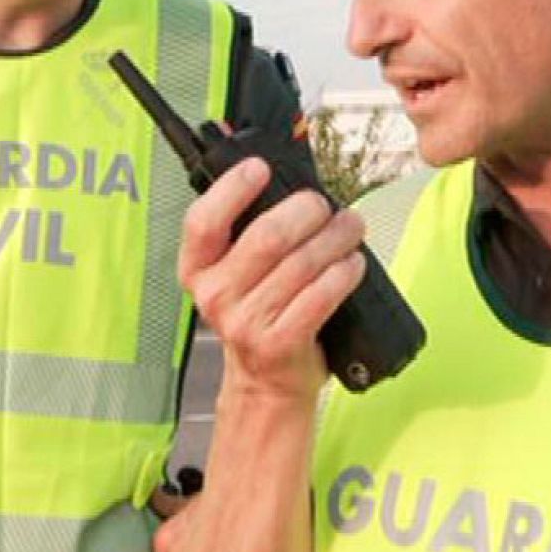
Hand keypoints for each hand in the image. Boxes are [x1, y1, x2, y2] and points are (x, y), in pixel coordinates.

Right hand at [179, 157, 365, 400]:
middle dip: (305, 211)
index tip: (259, 168)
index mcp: (197, 270)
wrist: (265, 383)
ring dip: (335, 238)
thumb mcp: (237, 274)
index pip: (203, 222)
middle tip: (324, 206)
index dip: (232, 189)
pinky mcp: (280, 343)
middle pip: (265, 237)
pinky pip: (320, 296)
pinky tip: (352, 263)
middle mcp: (215, 296)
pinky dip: (343, 273)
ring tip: (350, 228)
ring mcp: (246, 323)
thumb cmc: (259, 316)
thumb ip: (246, 230)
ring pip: (301, 264)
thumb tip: (280, 180)